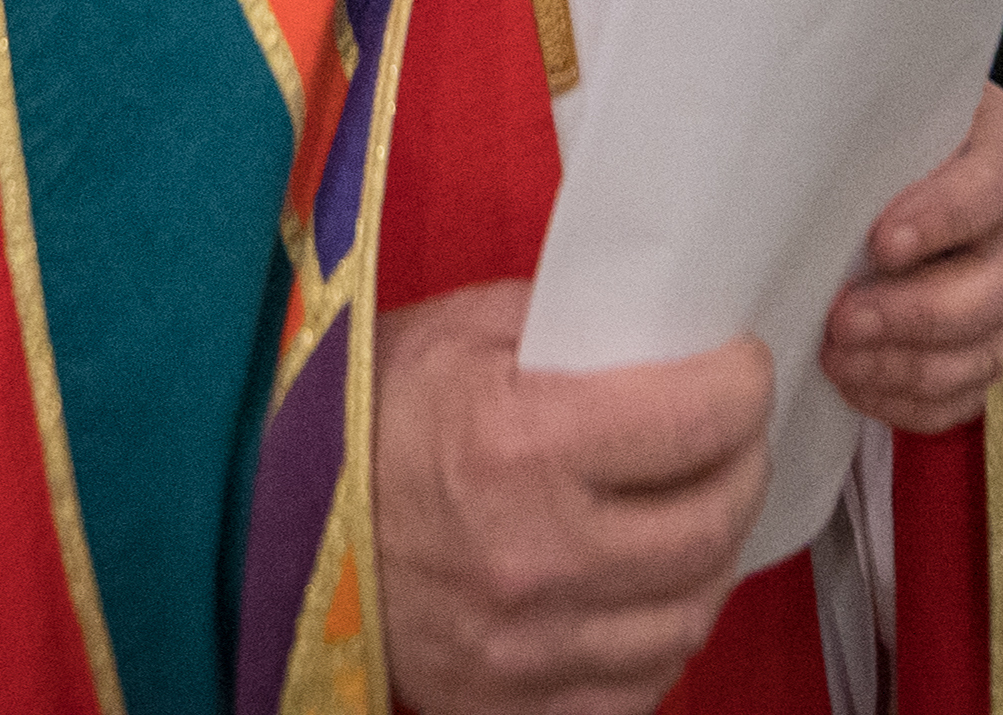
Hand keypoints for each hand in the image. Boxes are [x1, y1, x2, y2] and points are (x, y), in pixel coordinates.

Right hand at [375, 283, 769, 714]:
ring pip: (688, 617)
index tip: (739, 369)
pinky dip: (655, 638)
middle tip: (731, 437)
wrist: (261, 521)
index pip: (696, 422)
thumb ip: (570, 325)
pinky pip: (637, 687)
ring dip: (708, 559)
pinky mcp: (512, 707)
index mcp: (520, 446)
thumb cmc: (360, 417)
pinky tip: (641, 590)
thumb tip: (665, 331)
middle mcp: (536, 558)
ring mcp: (527, 650)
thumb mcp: (460, 332)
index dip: (739, 386)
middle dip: (740, 468)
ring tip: (692, 511)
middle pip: (709, 526)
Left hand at [819, 86, 1002, 430]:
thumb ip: (863, 129)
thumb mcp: (875, 106)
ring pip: (987, 349)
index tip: (882, 242)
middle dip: (918, 312)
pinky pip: (967, 393)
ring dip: (909, 366)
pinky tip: (859, 386)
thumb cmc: (871, 129)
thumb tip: (800, 164)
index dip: (944, 219)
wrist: (880, 162)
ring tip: (839, 359)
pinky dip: (914, 403)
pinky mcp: (983, 343)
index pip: (992, 185)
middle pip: (999, 285)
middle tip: (844, 320)